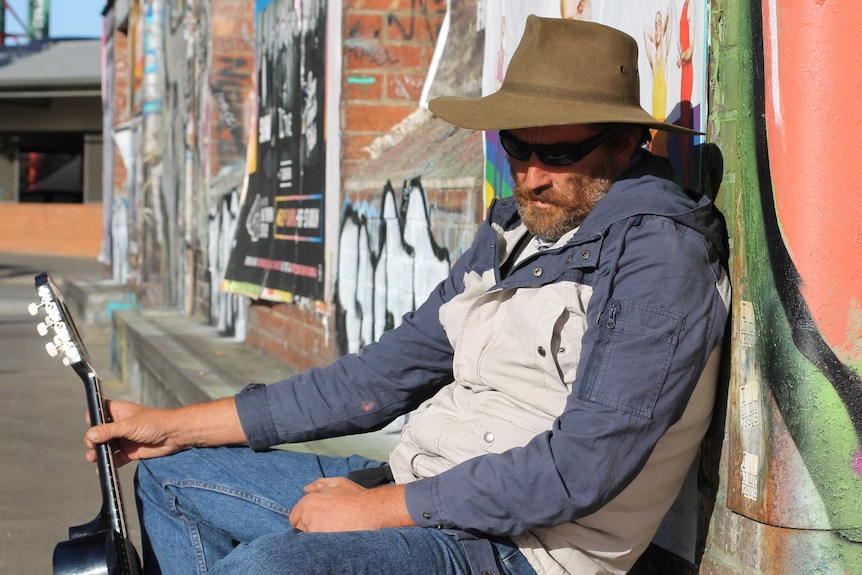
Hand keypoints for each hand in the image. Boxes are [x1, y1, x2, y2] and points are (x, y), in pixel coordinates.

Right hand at [84, 400, 187, 466]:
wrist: (175, 435)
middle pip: (99, 433)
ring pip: (106, 447)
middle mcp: (119, 425)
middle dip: (93, 440)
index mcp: (119, 412)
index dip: (92, 419)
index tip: (90, 426)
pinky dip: (109, 463)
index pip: (99, 412)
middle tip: (92, 446)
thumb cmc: (155, 422)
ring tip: (94, 458)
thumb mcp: (129, 426)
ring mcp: (125, 439)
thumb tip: (90, 435)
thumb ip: (109, 431)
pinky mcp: (131, 452)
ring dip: (99, 453)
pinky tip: (103, 469)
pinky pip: (116, 458)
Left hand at [289, 478, 413, 532]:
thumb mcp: (337, 483)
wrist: (371, 512)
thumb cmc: (355, 496)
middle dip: (308, 526)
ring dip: (315, 535)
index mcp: (308, 502)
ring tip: (331, 530)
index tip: (314, 519)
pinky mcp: (324, 543)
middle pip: (299, 528)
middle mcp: (308, 517)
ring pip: (308, 538)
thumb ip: (318, 484)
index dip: (304, 517)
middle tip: (325, 524)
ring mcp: (315, 532)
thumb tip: (306, 488)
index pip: (294, 516)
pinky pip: (317, 545)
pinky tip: (334, 535)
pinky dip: (323, 541)